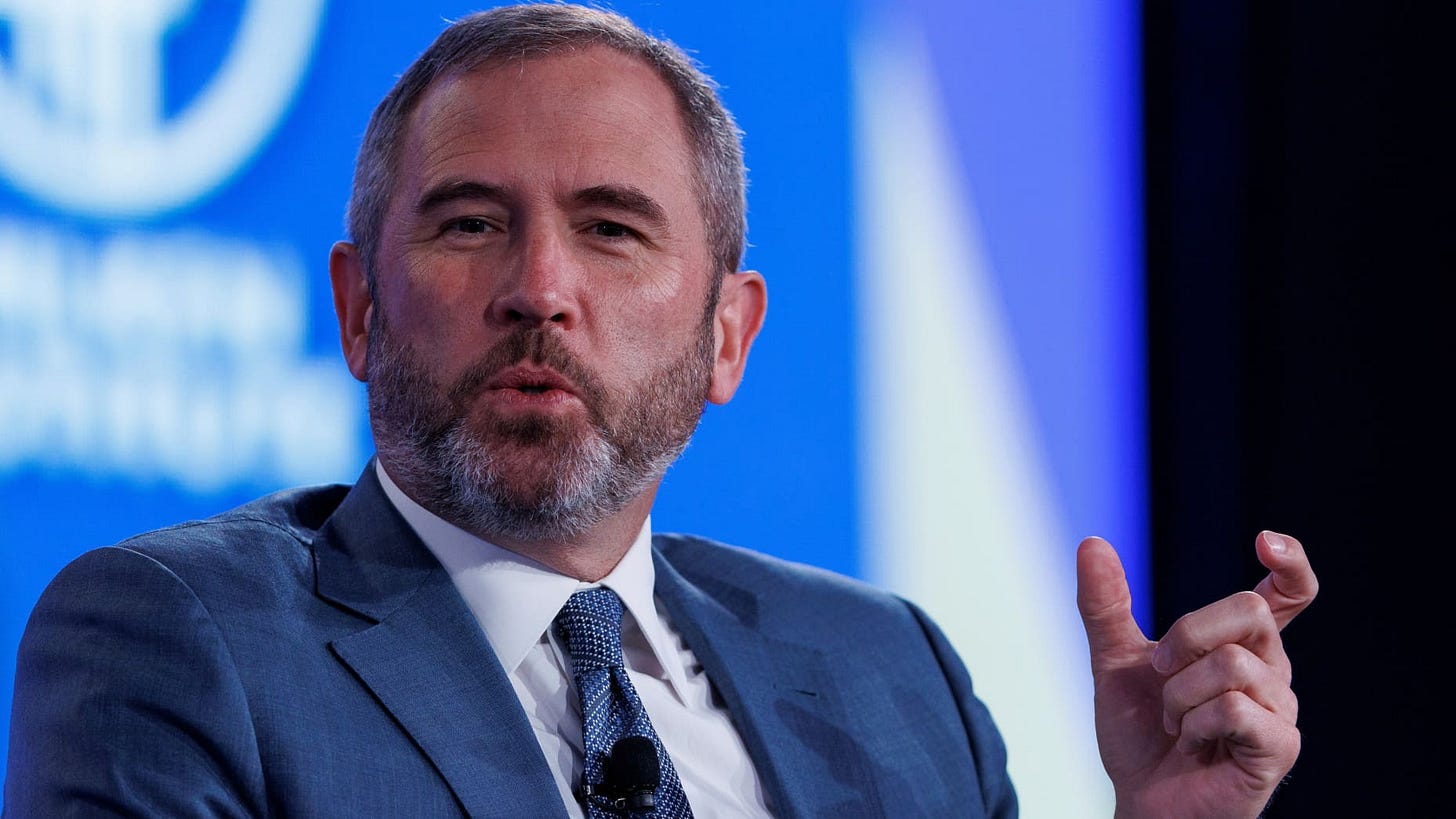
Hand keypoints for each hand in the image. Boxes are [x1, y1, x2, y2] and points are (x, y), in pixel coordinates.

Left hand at [1077, 531, 1317, 817]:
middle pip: (1246, 611)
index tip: (1265, 540)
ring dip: (1179, 695)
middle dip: (1185, 635)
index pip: (1288, 593)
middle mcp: (1270, 670)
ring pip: (1231, 664)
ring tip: (1176, 724)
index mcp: (1241, 644)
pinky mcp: (1280, 746)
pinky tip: (1192, 744)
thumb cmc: (1140, 736)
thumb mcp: (1114, 662)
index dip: (1290, 561)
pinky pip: (1234, 709)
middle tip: (1160, 671)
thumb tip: (1091, 542)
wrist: (1141, 802)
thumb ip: (1105, 605)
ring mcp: (1279, 709)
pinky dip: (1195, 724)